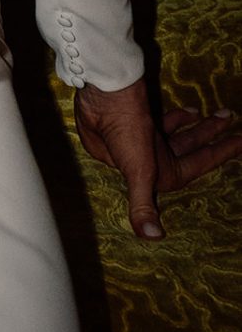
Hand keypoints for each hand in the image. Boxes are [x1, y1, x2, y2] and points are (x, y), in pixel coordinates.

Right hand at [73, 77, 241, 238]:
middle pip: (189, 147)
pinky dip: (179, 118)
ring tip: (220, 113)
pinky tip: (190, 110)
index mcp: (154, 172)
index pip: (197, 165)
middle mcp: (150, 156)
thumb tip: (150, 237)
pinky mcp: (137, 118)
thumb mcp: (136, 171)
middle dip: (212, 135)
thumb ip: (142, 205)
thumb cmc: (123, 132)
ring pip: (180, 133)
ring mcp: (145, 136)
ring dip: (199, 125)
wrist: (103, 94)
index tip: (241, 142)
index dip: (221, 154)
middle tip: (231, 117)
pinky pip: (164, 121)